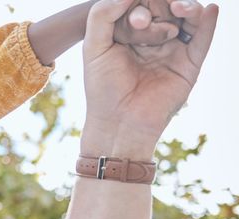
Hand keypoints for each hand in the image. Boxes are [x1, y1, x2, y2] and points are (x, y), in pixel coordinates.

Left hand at [83, 0, 217, 150]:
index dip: (138, 4)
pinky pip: (203, 38)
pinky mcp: (189, 63)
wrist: (119, 122)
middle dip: (159, 5)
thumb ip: (103, 14)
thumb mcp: (94, 46)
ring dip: (186, 6)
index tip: (133, 21)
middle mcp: (154, 39)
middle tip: (142, 22)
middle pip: (165, 6)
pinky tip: (210, 9)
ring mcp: (174, 49)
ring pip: (187, 17)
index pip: (140, 4)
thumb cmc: (102, 87)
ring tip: (180, 6)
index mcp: (131, 33)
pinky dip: (208, 22)